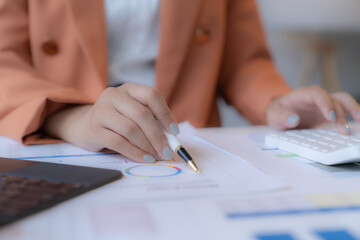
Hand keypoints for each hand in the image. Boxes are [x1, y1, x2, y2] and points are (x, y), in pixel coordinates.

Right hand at [43, 83, 178, 162]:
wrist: (83, 126)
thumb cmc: (116, 122)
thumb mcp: (133, 114)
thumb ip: (151, 122)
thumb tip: (172, 140)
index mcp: (129, 90)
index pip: (151, 95)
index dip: (165, 114)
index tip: (175, 132)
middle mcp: (114, 96)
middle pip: (142, 115)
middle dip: (158, 136)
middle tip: (167, 152)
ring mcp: (101, 111)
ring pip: (130, 129)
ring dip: (147, 146)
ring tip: (156, 157)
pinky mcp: (93, 129)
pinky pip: (118, 142)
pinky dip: (134, 152)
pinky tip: (144, 158)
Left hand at [267, 86, 359, 133]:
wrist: (281, 112)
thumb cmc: (278, 111)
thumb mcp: (274, 115)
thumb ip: (283, 117)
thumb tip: (294, 120)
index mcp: (303, 95)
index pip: (317, 94)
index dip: (325, 103)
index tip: (329, 117)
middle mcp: (317, 97)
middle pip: (334, 98)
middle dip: (341, 112)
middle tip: (343, 128)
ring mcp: (325, 103)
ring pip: (343, 101)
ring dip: (353, 110)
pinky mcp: (329, 111)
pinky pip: (344, 110)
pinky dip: (353, 114)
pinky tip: (359, 122)